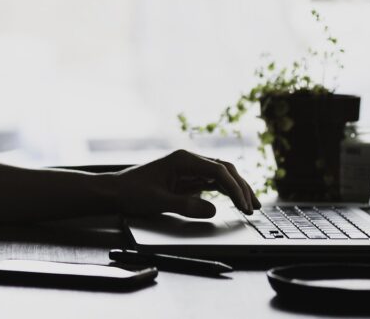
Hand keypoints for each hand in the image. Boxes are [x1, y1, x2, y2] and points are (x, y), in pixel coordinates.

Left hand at [111, 149, 259, 217]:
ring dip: (237, 189)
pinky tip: (235, 201)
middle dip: (241, 187)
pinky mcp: (186, 179)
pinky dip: (225, 192)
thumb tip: (213, 209)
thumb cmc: (132, 192)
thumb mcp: (158, 201)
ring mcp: (188, 169)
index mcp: (183, 160)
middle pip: (224, 170)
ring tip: (251, 205)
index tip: (244, 204)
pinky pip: (212, 182)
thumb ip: (186, 205)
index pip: (218, 170)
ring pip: (221, 175)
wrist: (115, 191)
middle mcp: (188, 160)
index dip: (234, 188)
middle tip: (254, 207)